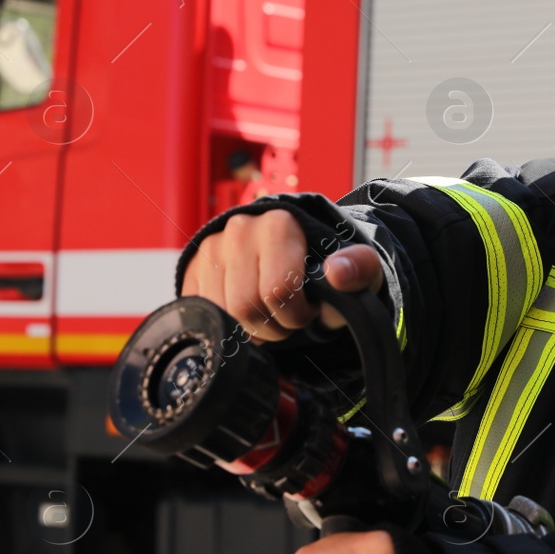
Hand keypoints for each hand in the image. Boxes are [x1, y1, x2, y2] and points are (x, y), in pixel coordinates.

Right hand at [181, 209, 383, 341]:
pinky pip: (201, 311)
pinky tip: (245, 316)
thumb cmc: (327, 265)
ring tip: (269, 318)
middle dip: (272, 327)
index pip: (278, 289)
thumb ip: (360, 268)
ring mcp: (212, 246)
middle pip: (245, 305)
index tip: (308, 313)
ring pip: (221, 312)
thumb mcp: (357, 266)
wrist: (297, 253)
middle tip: (288, 322)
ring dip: (249, 330)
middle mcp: (240, 229)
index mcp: (278, 223)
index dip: (296, 315)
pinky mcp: (194, 266)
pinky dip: (225, 324)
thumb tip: (338, 274)